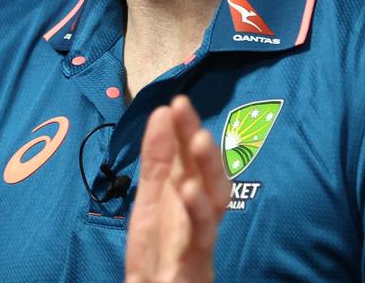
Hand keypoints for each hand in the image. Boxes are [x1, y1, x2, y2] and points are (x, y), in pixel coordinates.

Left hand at [125, 95, 231, 282]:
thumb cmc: (159, 249)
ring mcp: (200, 239)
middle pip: (208, 175)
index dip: (186, 129)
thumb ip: (155, 162)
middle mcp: (200, 214)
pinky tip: (189, 190)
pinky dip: (198, 214)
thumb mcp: (149, 200)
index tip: (177, 101)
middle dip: (201, 143)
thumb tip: (161, 112)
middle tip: (188, 115)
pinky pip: (201, 238)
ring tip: (199, 141)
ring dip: (208, 171)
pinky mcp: (195, 263)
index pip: (190, 157)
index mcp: (186, 196)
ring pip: (215, 203)